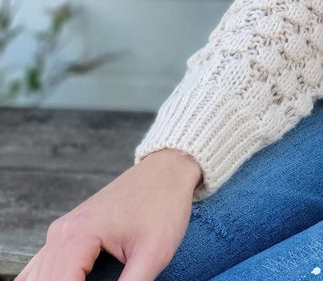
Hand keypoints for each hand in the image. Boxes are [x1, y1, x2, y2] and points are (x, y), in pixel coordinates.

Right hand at [14, 148, 202, 280]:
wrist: (167, 170)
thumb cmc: (164, 206)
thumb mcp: (154, 254)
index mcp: (76, 237)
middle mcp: (60, 234)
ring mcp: (60, 232)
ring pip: (38, 278)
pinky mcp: (66, 234)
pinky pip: (41, 268)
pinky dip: (49, 279)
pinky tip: (73, 280)